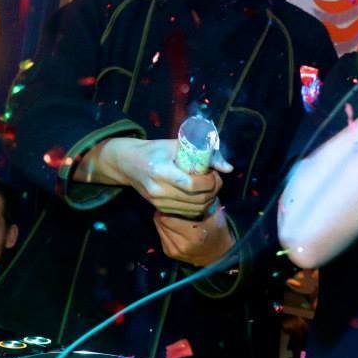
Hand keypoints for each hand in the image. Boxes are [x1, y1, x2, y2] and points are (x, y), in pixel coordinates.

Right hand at [104, 138, 232, 215]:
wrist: (129, 163)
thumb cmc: (154, 150)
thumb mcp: (176, 145)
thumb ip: (204, 154)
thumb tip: (228, 168)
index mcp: (161, 170)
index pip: (192, 185)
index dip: (209, 182)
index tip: (214, 173)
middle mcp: (158, 189)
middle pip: (195, 200)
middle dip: (212, 191)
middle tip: (216, 180)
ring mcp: (157, 201)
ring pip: (193, 209)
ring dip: (208, 200)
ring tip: (209, 187)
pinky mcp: (159, 208)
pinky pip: (186, 213)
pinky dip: (198, 206)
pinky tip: (200, 196)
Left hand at [153, 202, 235, 266]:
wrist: (218, 253)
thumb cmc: (217, 229)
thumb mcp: (215, 212)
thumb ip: (202, 200)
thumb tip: (189, 183)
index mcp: (194, 234)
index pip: (168, 217)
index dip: (169, 205)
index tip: (173, 199)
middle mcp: (181, 245)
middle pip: (160, 222)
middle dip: (164, 211)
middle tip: (172, 204)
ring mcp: (174, 251)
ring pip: (158, 227)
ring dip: (163, 219)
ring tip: (173, 214)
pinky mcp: (170, 253)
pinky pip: (160, 234)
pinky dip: (164, 227)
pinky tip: (173, 224)